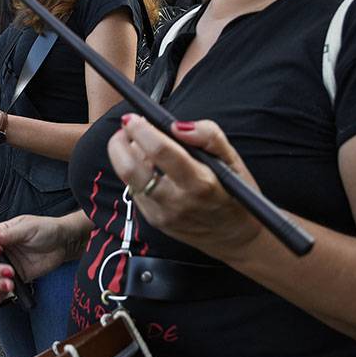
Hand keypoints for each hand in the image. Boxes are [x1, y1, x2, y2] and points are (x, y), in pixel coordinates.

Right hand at [0, 215, 72, 307]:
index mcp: (0, 236)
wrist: (63, 243)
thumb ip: (9, 233)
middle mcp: (1, 251)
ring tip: (11, 284)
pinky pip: (3, 289)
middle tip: (9, 270)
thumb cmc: (46, 229)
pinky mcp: (17, 278)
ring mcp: (8, 266)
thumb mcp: (28, 228)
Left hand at [108, 114, 264, 261]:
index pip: (160, 151)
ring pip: (127, 180)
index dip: (141, 130)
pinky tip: (150, 167)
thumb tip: (179, 126)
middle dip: (119, 143)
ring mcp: (162, 214)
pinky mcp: (154, 221)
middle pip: (130, 169)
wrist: (235, 239)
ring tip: (140, 145)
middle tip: (126, 129)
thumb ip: (209, 136)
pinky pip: (135, 191)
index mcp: (200, 183)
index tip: (133, 117)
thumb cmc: (236, 196)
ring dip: (126, 157)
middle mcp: (176, 201)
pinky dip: (136, 174)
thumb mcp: (233, 161)